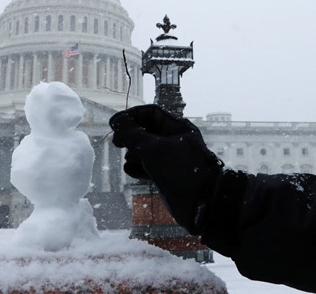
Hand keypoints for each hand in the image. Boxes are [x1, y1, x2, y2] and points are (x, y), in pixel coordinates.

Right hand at [110, 105, 223, 232]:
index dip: (131, 116)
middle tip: (117, 142)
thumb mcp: (153, 149)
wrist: (200, 203)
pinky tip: (130, 170)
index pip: (150, 113)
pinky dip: (138, 167)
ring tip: (129, 159)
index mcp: (177, 128)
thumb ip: (132, 134)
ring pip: (146, 149)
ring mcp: (171, 158)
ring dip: (133, 153)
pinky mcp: (167, 175)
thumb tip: (116, 121)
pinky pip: (148, 166)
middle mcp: (175, 140)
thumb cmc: (180, 169)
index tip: (115, 124)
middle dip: (130, 136)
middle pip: (146, 131)